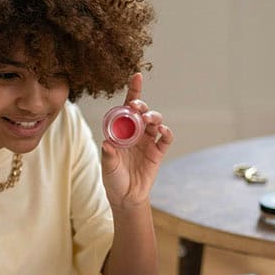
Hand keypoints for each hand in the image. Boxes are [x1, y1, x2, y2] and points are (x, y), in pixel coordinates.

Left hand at [100, 73, 172, 208]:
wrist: (127, 198)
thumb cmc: (113, 180)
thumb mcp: (108, 168)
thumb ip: (108, 156)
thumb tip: (108, 144)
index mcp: (121, 131)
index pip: (127, 107)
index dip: (133, 91)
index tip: (137, 76)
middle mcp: (136, 133)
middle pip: (142, 112)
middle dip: (141, 105)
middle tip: (137, 108)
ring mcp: (148, 142)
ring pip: (155, 122)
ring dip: (153, 116)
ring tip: (149, 119)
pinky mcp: (158, 153)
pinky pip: (165, 139)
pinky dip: (166, 132)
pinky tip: (162, 131)